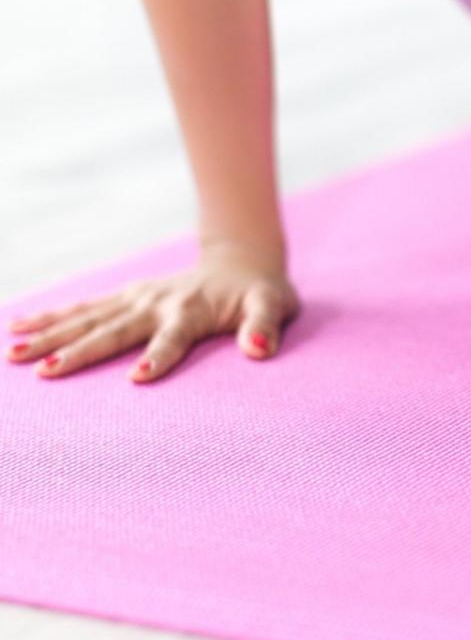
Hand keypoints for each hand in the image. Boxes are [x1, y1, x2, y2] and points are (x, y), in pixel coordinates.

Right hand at [4, 238, 299, 381]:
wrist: (243, 261)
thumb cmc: (262, 293)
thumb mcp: (275, 306)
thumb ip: (266, 326)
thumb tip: (259, 350)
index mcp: (193, 311)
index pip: (173, 338)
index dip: (158, 357)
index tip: (138, 378)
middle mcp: (158, 303)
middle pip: (116, 330)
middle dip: (81, 351)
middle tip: (46, 372)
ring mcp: (138, 298)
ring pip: (89, 318)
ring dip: (53, 335)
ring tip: (14, 353)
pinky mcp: (127, 296)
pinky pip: (84, 307)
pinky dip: (52, 316)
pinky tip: (18, 328)